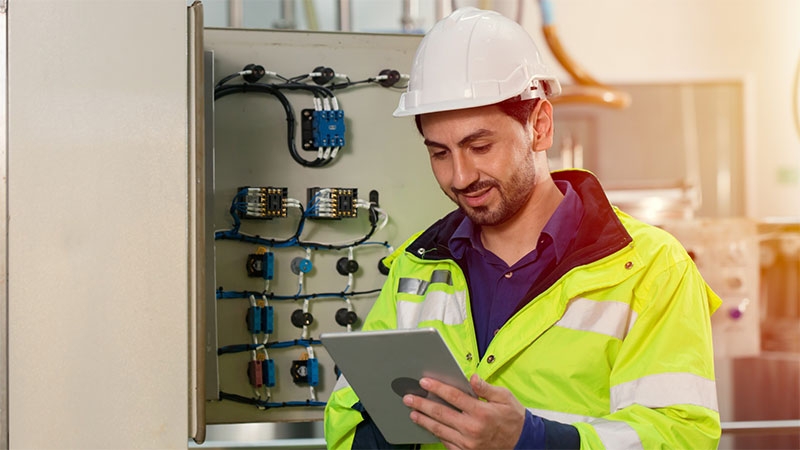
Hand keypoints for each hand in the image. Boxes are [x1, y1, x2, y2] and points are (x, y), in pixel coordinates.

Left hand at [403, 374, 525, 449]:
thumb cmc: (513, 418)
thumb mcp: (505, 397)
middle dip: (422, 404)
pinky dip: (435, 434)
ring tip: (413, 412)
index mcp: (481, 412)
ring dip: (424, 420)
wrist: (522, 443)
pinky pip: (446, 443)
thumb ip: (486, 388)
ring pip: (440, 429)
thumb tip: (472, 377)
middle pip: (441, 413)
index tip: (424, 382)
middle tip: (409, 398)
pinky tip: (428, 426)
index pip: (454, 397)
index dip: (437, 388)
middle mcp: (472, 429)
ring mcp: (468, 443)